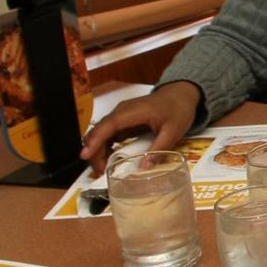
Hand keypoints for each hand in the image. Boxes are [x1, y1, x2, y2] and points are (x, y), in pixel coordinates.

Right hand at [78, 81, 201, 173]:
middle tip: (100, 171)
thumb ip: (159, 148)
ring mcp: (121, 116)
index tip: (85, 155)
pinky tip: (109, 159)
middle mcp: (121, 112)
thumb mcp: (173, 131)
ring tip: (103, 169)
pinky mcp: (124, 121)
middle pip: (99, 131)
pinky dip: (105, 146)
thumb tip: (144, 168)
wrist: (181, 95)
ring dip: (98, 150)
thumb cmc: (178, 109)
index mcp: (132, 112)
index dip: (95, 141)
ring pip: (102, 133)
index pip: (107, 126)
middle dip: (94, 151)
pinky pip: (109, 134)